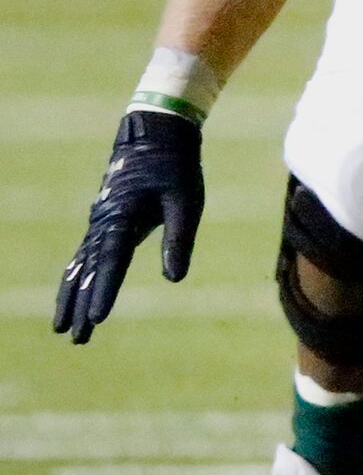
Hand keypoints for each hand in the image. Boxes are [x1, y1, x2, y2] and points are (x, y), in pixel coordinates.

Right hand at [57, 109, 203, 342]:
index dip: (105, 291)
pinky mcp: (103, 222)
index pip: (112, 262)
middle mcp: (103, 223)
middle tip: (75, 339)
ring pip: (80, 267)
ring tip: (65, 329)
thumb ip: (179, 238)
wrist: (155, 136)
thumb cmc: (176, 168)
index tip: (97, 319)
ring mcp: (99, 222)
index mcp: (123, 217)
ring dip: (73, 297)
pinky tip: (71, 295)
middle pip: (89, 272)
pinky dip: (75, 278)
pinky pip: (84, 256)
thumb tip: (175, 278)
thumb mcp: (186, 200)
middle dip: (81, 306)